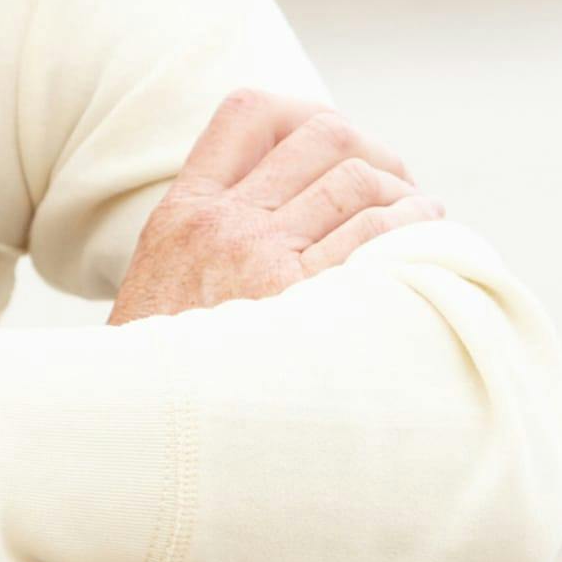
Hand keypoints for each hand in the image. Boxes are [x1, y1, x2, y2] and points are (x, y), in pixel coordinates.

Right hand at [14, 88, 444, 561]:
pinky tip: (426, 259)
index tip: (340, 150)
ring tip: (421, 227)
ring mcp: (256, 256)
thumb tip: (282, 231)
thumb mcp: (160, 296)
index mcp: (181, 214)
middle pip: (323, 134)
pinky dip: (417, 233)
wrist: (136, 447)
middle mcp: (219, 224)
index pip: (249, 114)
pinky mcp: (297, 297)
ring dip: (406, 197)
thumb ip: (208, 253)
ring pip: (359, 177)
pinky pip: (379, 232)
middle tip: (397, 193)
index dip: (308, 116)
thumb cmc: (161, 389)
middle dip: (375, 154)